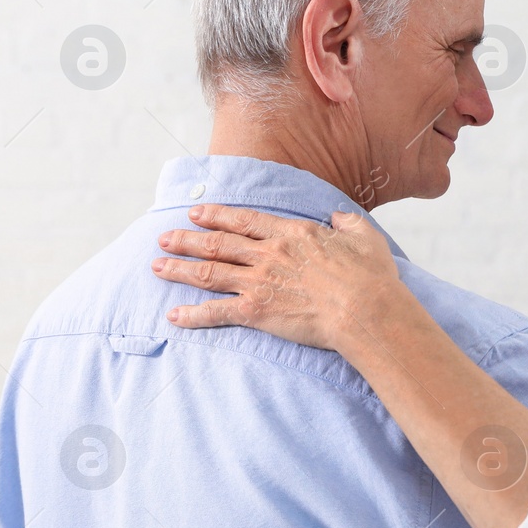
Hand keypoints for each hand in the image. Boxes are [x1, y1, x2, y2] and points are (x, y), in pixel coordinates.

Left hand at [151, 204, 403, 351]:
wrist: (366, 309)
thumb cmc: (371, 277)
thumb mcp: (365, 237)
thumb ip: (347, 222)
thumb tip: (337, 215)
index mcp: (292, 234)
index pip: (245, 220)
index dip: (217, 215)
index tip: (197, 211)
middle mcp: (269, 254)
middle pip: (218, 243)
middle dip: (187, 239)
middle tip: (165, 237)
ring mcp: (259, 282)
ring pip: (208, 272)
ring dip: (179, 269)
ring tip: (157, 266)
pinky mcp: (256, 312)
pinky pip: (215, 312)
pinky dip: (192, 315)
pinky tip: (173, 316)